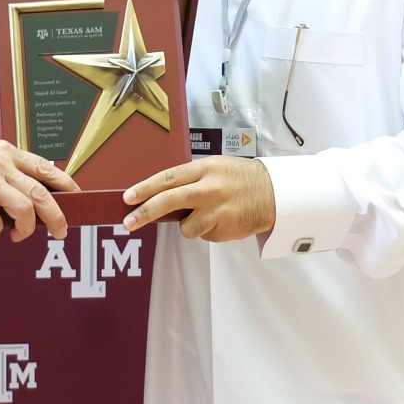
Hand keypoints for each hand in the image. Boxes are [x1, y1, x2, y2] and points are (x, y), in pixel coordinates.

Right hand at [0, 141, 77, 243]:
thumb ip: (10, 173)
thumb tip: (39, 197)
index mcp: (6, 151)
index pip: (44, 166)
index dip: (65, 182)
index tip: (77, 196)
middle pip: (40, 192)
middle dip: (56, 215)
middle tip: (60, 231)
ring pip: (24, 209)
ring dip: (24, 229)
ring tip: (15, 236)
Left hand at [122, 156, 275, 240]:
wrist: (275, 193)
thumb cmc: (241, 179)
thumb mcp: (215, 168)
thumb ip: (190, 179)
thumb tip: (159, 195)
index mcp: (204, 168)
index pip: (167, 178)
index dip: (145, 188)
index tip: (128, 197)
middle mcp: (209, 187)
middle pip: (169, 201)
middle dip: (145, 212)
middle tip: (129, 222)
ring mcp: (218, 209)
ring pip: (186, 227)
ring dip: (189, 226)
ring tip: (207, 216)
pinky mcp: (226, 227)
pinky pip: (205, 235)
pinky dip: (208, 231)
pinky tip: (222, 220)